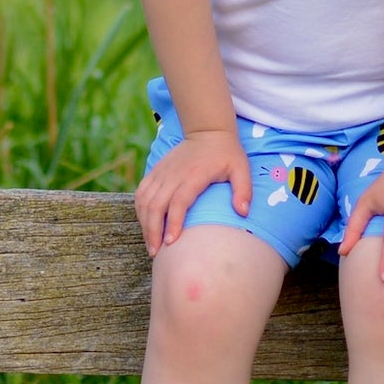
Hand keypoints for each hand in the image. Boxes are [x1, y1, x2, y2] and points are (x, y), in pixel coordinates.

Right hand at [135, 130, 251, 257]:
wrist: (207, 131)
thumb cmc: (226, 153)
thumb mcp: (241, 169)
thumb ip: (244, 190)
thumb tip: (242, 213)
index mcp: (194, 174)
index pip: (179, 201)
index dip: (173, 222)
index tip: (172, 242)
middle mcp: (174, 174)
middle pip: (156, 204)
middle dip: (153, 230)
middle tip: (156, 252)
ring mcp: (162, 172)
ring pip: (145, 200)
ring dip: (145, 224)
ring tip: (151, 244)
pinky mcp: (155, 171)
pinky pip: (141, 192)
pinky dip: (140, 210)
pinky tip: (145, 225)